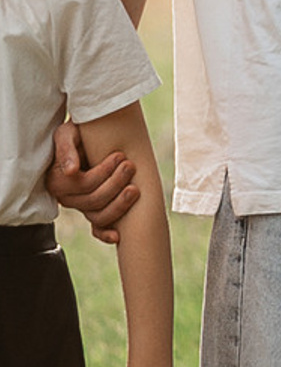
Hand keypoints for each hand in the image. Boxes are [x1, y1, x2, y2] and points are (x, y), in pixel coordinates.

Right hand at [47, 119, 138, 243]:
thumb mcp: (68, 132)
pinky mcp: (94, 209)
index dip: (103, 172)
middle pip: (93, 201)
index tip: (120, 155)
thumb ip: (66, 148)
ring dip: (119, 205)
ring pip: (98, 216)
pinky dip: (105, 233)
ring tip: (136, 187)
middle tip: (130, 165)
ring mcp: (81, 205)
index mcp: (58, 180)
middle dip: (115, 184)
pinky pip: (96, 228)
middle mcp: (67, 197)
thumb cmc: (78, 131)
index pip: (84, 184)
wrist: (90, 134)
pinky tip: (118, 235)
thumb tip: (71, 171)